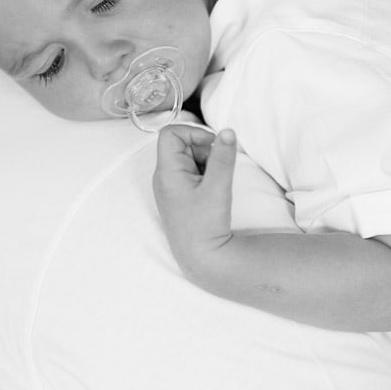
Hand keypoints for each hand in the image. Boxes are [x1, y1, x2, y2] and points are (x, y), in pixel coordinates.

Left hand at [152, 124, 236, 277]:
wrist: (201, 258)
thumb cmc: (205, 226)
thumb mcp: (218, 187)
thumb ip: (223, 157)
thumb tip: (227, 131)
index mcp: (167, 172)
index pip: (170, 133)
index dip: (193, 133)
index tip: (212, 146)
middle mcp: (163, 177)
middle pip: (180, 144)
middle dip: (203, 149)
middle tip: (218, 166)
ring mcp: (169, 186)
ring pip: (187, 157)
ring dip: (205, 161)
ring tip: (215, 182)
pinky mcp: (178, 195)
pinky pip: (189, 172)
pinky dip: (203, 173)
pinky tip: (211, 190)